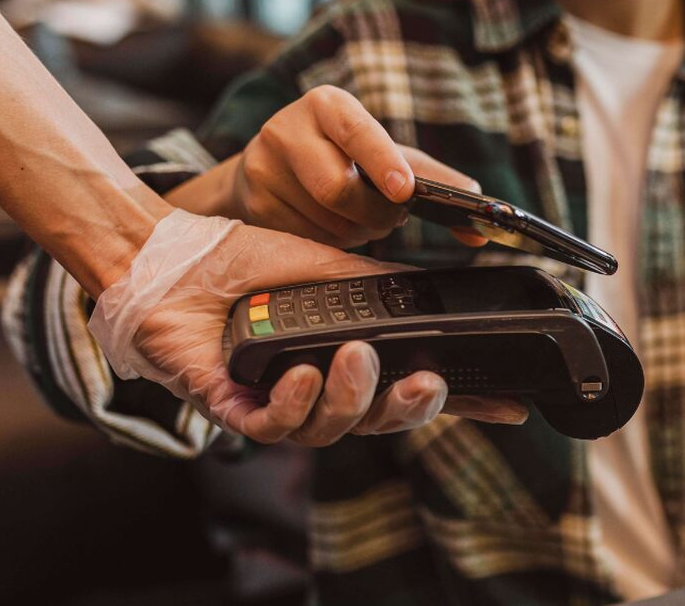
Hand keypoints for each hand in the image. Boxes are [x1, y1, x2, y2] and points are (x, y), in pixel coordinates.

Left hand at [91, 213, 525, 445]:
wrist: (175, 254)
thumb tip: (444, 293)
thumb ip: (385, 289)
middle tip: (425, 383)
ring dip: (350, 398)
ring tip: (354, 358)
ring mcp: (276, 402)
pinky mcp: (230, 408)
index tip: (509, 407)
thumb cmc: (249, 261)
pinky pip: (272, 428)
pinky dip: (293, 404)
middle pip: (378, 422)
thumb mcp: (334, 270)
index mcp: (348, 359)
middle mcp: (318, 388)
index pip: (411, 389)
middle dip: (408, 410)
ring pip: (330, 430)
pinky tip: (300, 375)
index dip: (462, 404)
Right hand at [224, 85, 484, 247]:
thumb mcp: (383, 153)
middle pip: (339, 190)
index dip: (382, 161)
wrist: (268, 167)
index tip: (404, 191)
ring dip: (352, 232)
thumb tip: (480, 200)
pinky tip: (326, 225)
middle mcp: (287, 128)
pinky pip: (303, 240)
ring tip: (352, 216)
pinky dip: (327, 242)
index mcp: (327, 105)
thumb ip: (431, 176)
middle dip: (374, 215)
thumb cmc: (340, 155)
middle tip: (388, 218)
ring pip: (324, 222)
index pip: (357, 130)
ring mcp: (262, 167)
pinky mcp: (252, 204)